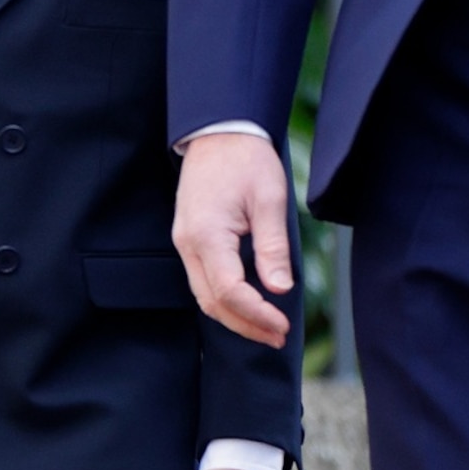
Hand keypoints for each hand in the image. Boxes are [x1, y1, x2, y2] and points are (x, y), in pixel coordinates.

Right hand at [171, 131, 293, 347]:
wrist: (218, 133)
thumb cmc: (246, 161)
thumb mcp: (269, 199)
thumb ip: (273, 247)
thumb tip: (280, 289)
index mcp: (207, 235)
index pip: (229, 290)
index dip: (256, 314)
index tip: (283, 324)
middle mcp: (188, 244)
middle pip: (212, 302)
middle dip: (246, 325)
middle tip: (279, 336)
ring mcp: (185, 244)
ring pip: (204, 296)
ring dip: (235, 317)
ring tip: (268, 328)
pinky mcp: (190, 241)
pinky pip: (203, 281)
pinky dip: (225, 301)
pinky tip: (248, 306)